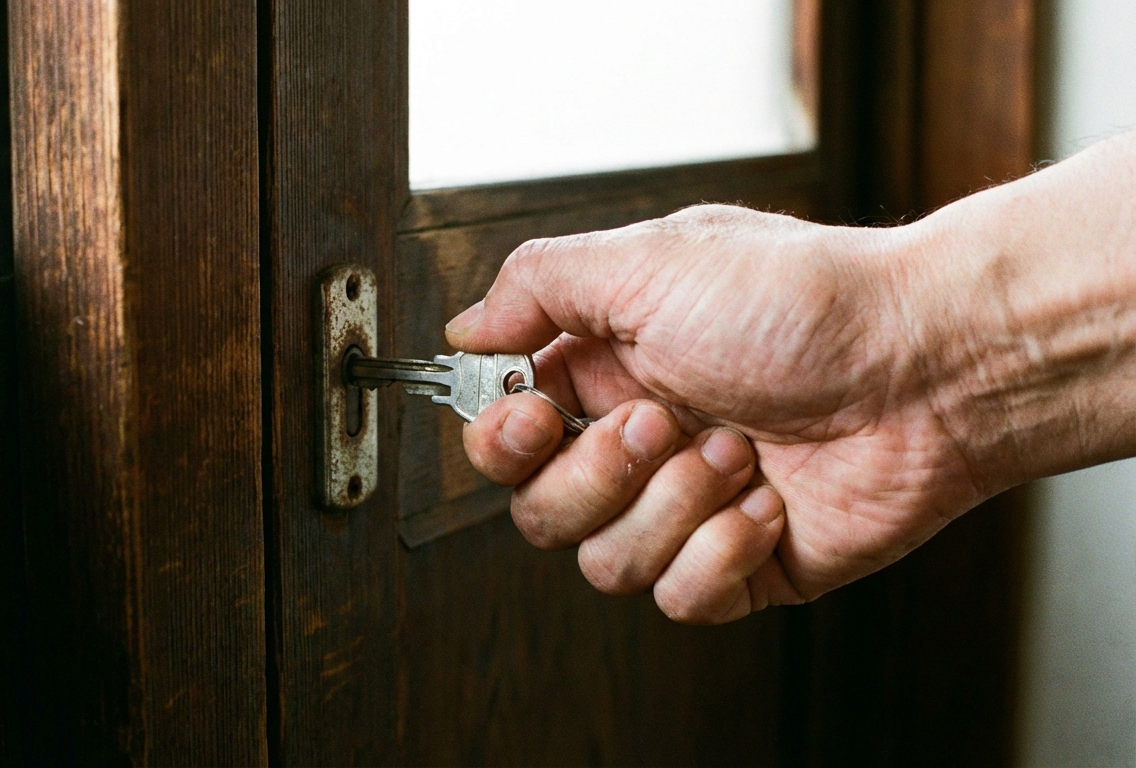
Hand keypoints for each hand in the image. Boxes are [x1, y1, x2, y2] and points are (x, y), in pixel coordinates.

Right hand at [447, 204, 981, 622]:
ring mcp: (687, 507)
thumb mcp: (651, 259)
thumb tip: (466, 329)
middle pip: (539, 510)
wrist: (929, 365)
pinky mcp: (739, 563)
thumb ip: (539, 285)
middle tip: (661, 422)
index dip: (501, 440)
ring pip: (603, 563)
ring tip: (735, 452)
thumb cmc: (802, 301)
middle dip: (596, 475)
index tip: (533, 417)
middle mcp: (638, 443)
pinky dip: (720, 553)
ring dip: (670, 507)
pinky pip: (679, 599)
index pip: (503, 434)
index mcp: (606, 368)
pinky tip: (768, 503)